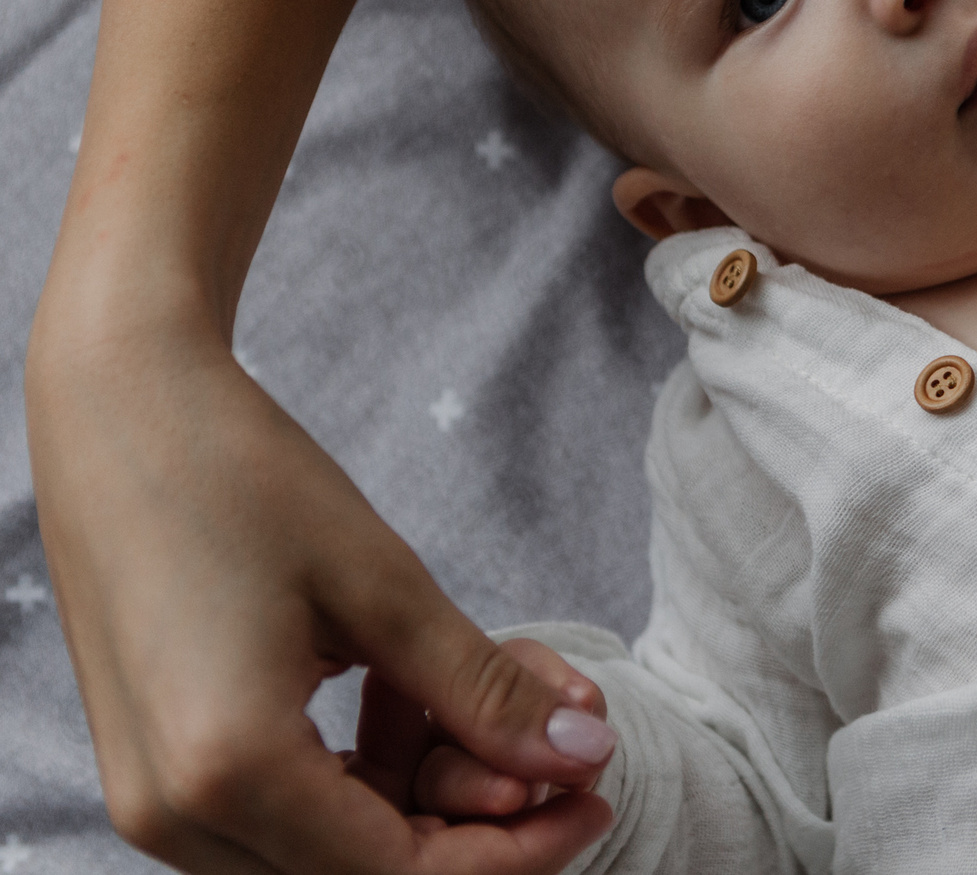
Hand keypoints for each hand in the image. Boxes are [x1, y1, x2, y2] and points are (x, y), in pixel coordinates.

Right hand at [28, 304, 614, 873]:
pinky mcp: (159, 767)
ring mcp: (155, 799)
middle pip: (363, 873)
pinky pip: (283, 809)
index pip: (399, 874)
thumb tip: (587, 755)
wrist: (119, 409)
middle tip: (562, 734)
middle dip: (480, 815)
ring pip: (327, 849)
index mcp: (226, 772)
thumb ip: (482, 692)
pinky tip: (409, 685)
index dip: (516, 850)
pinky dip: (366, 767)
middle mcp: (173, 814)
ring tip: (496, 682)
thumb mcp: (384, 587)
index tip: (598, 795)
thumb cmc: (242, 478)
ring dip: (427, 784)